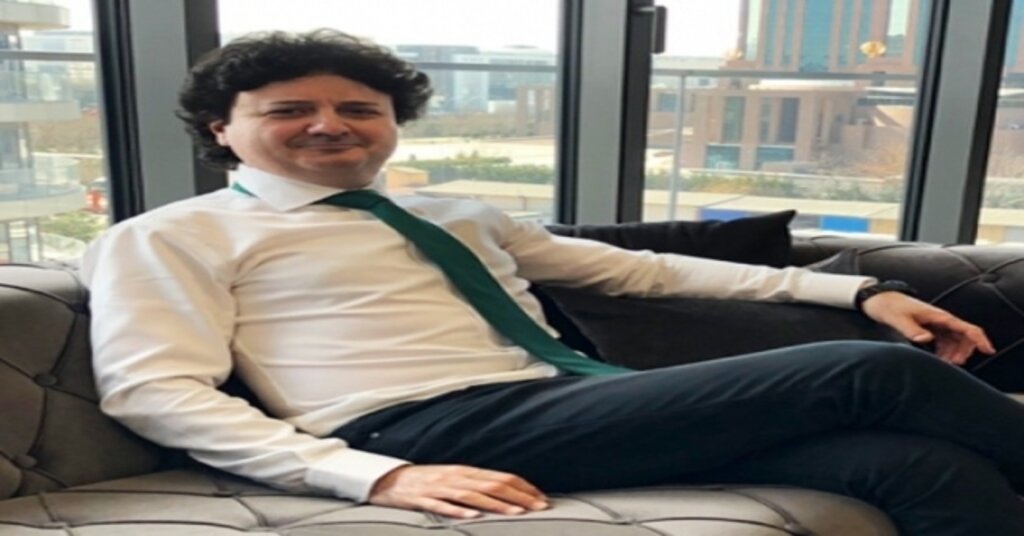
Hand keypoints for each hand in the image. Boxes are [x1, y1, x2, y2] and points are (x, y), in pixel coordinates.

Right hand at [368, 464, 548, 518]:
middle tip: (538, 507)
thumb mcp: (453, 479)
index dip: (523, 487)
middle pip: (492, 485)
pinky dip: (459, 510)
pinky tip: (473, 517)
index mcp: (466, 472)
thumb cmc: (425, 481)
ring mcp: (439, 487)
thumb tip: (504, 493)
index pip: (501, 477)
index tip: (541, 498)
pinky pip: (442, 505)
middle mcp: (456, 476)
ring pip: (472, 494)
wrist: (389, 479)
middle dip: (518, 496)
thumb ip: (476, 485)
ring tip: (515, 513)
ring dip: (496, 504)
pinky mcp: (423, 499)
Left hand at [860, 291, 994, 364]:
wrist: (876, 299)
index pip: (966, 328)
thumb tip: (927, 339)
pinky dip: (944, 353)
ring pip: (954, 342)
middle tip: (953, 364)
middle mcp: (940, 320)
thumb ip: (911, 329)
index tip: (988, 351)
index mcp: (938, 316)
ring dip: (953, 354)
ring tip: (944, 365)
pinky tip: (937, 361)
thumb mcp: (897, 318)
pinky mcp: (928, 329)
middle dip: (963, 352)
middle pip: (964, 337)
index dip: (979, 339)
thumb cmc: (887, 306)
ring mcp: (935, 325)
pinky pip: (943, 343)